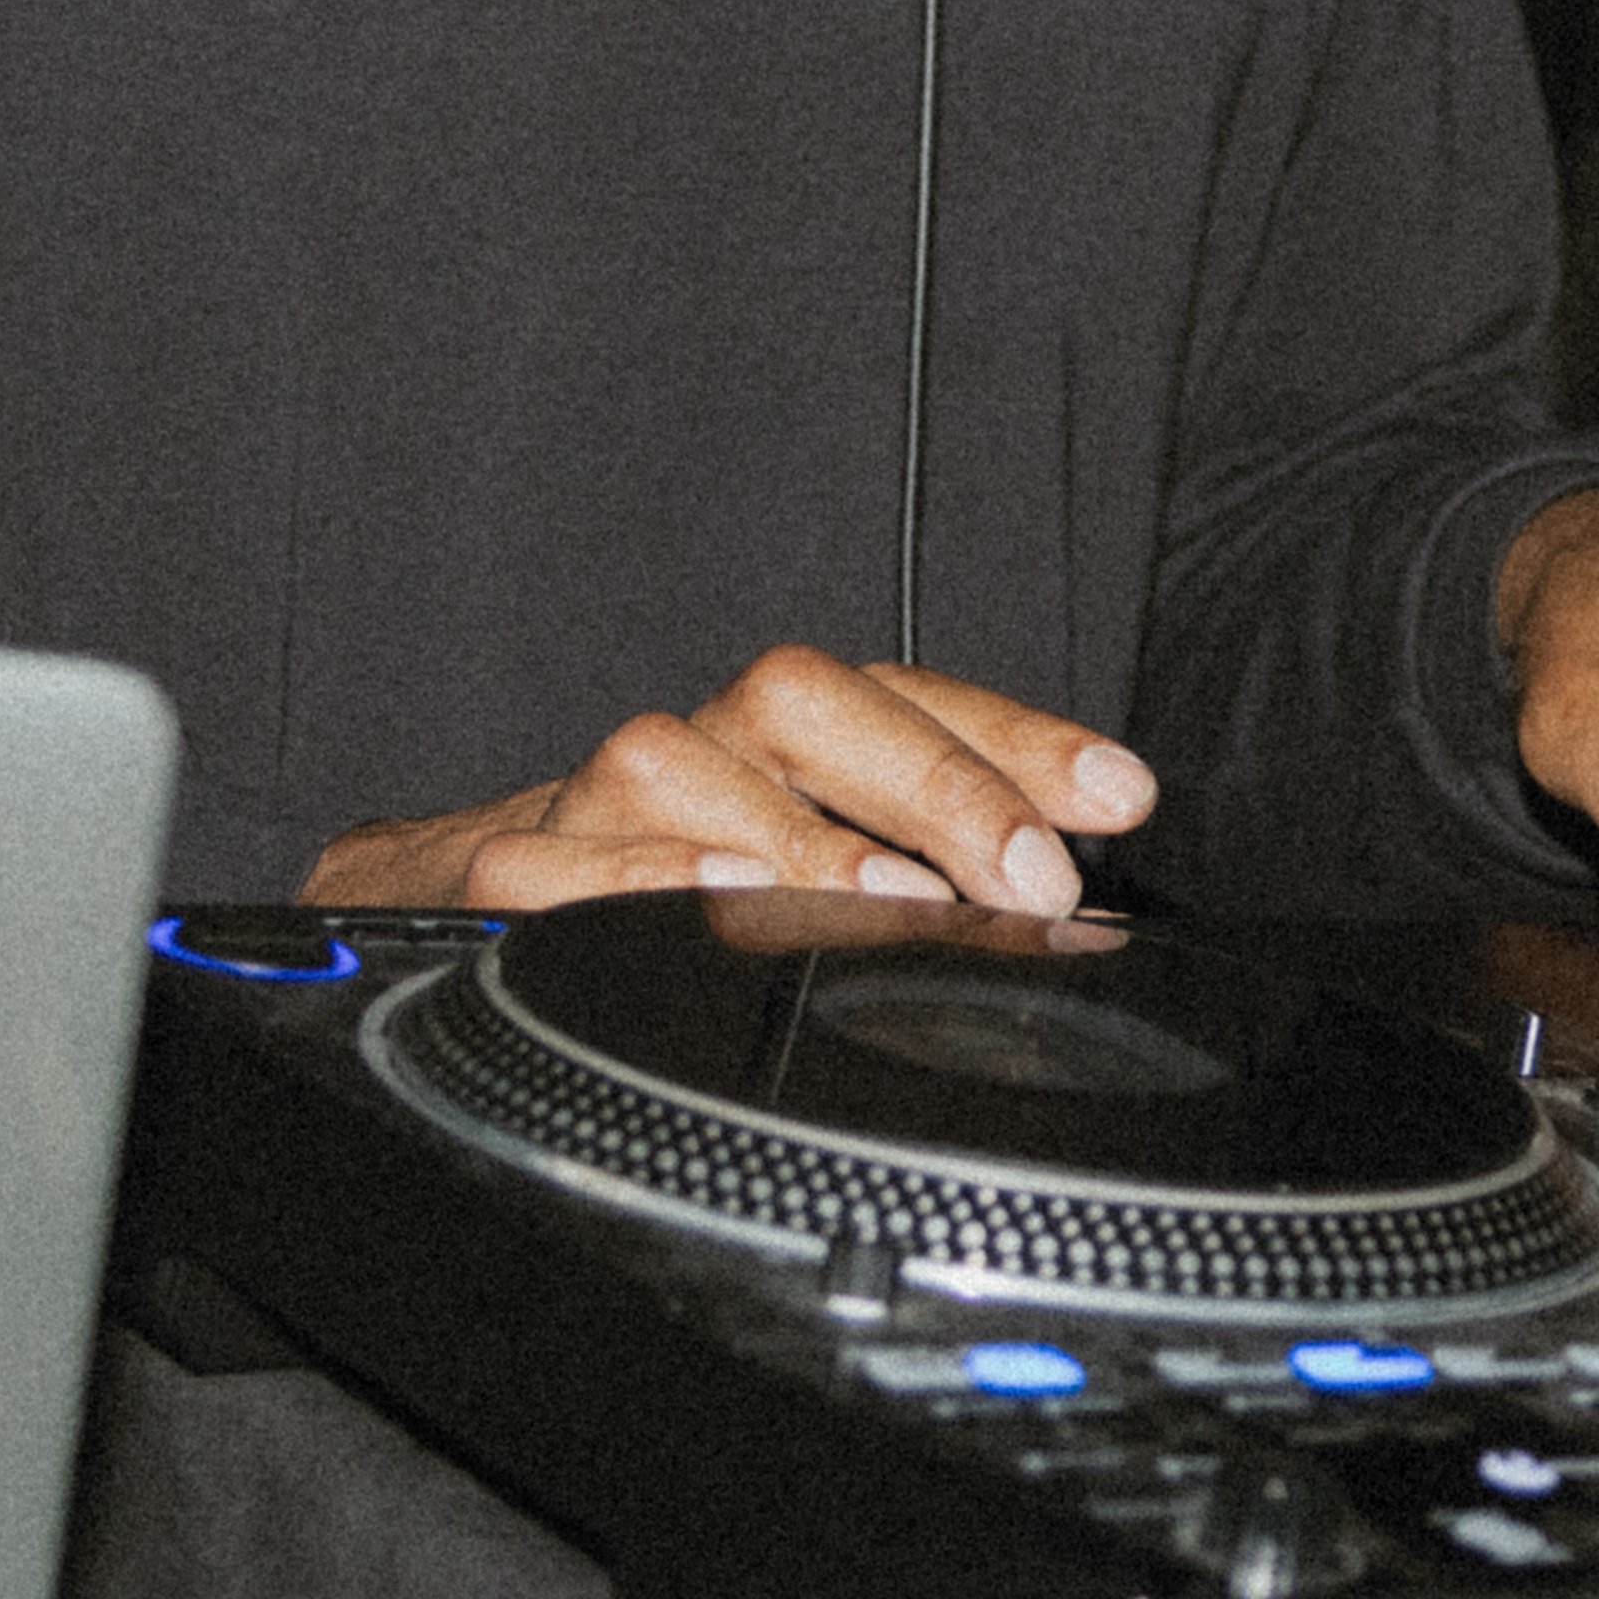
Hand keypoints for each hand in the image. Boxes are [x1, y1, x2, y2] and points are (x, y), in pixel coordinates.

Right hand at [299, 651, 1155, 916]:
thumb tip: (1088, 871)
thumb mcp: (836, 869)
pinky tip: (717, 898)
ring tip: (892, 897)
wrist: (480, 899)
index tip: (1119, 798)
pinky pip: (552, 860)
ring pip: (676, 761)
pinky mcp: (505, 871)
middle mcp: (699, 745)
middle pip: (807, 699)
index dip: (1022, 743)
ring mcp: (595, 803)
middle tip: (1028, 878)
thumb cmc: (698, 890)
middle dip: (933, 781)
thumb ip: (954, 864)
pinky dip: (636, 877)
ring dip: (795, 835)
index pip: (916, 699)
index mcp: (789, 735)